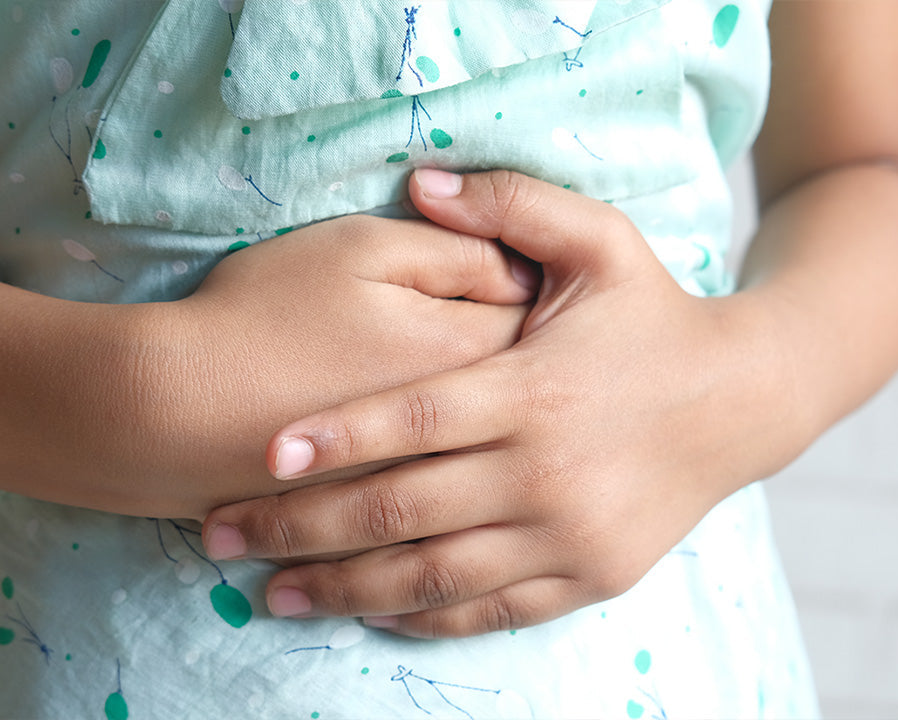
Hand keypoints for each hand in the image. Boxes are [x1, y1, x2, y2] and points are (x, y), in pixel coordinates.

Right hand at [29, 214, 532, 518]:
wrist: (176, 411)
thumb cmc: (268, 312)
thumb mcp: (363, 248)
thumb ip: (457, 249)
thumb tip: (521, 267)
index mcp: (472, 348)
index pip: (543, 314)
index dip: (540, 286)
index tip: (532, 273)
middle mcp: (471, 426)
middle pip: (532, 386)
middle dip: (535, 359)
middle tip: (521, 330)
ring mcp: (437, 477)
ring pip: (498, 447)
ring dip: (502, 423)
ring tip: (489, 400)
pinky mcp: (397, 512)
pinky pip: (455, 498)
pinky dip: (461, 475)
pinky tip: (445, 458)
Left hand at [203, 169, 814, 636]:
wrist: (743, 400)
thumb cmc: (658, 318)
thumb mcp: (603, 240)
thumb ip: (513, 204)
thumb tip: (422, 177)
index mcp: (535, 390)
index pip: (414, 418)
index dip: (334, 437)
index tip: (262, 456)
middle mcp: (546, 472)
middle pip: (401, 508)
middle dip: (301, 526)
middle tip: (222, 532)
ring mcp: (569, 533)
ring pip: (435, 575)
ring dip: (344, 586)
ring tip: (271, 593)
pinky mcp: (590, 573)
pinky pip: (491, 609)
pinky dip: (424, 614)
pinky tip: (370, 610)